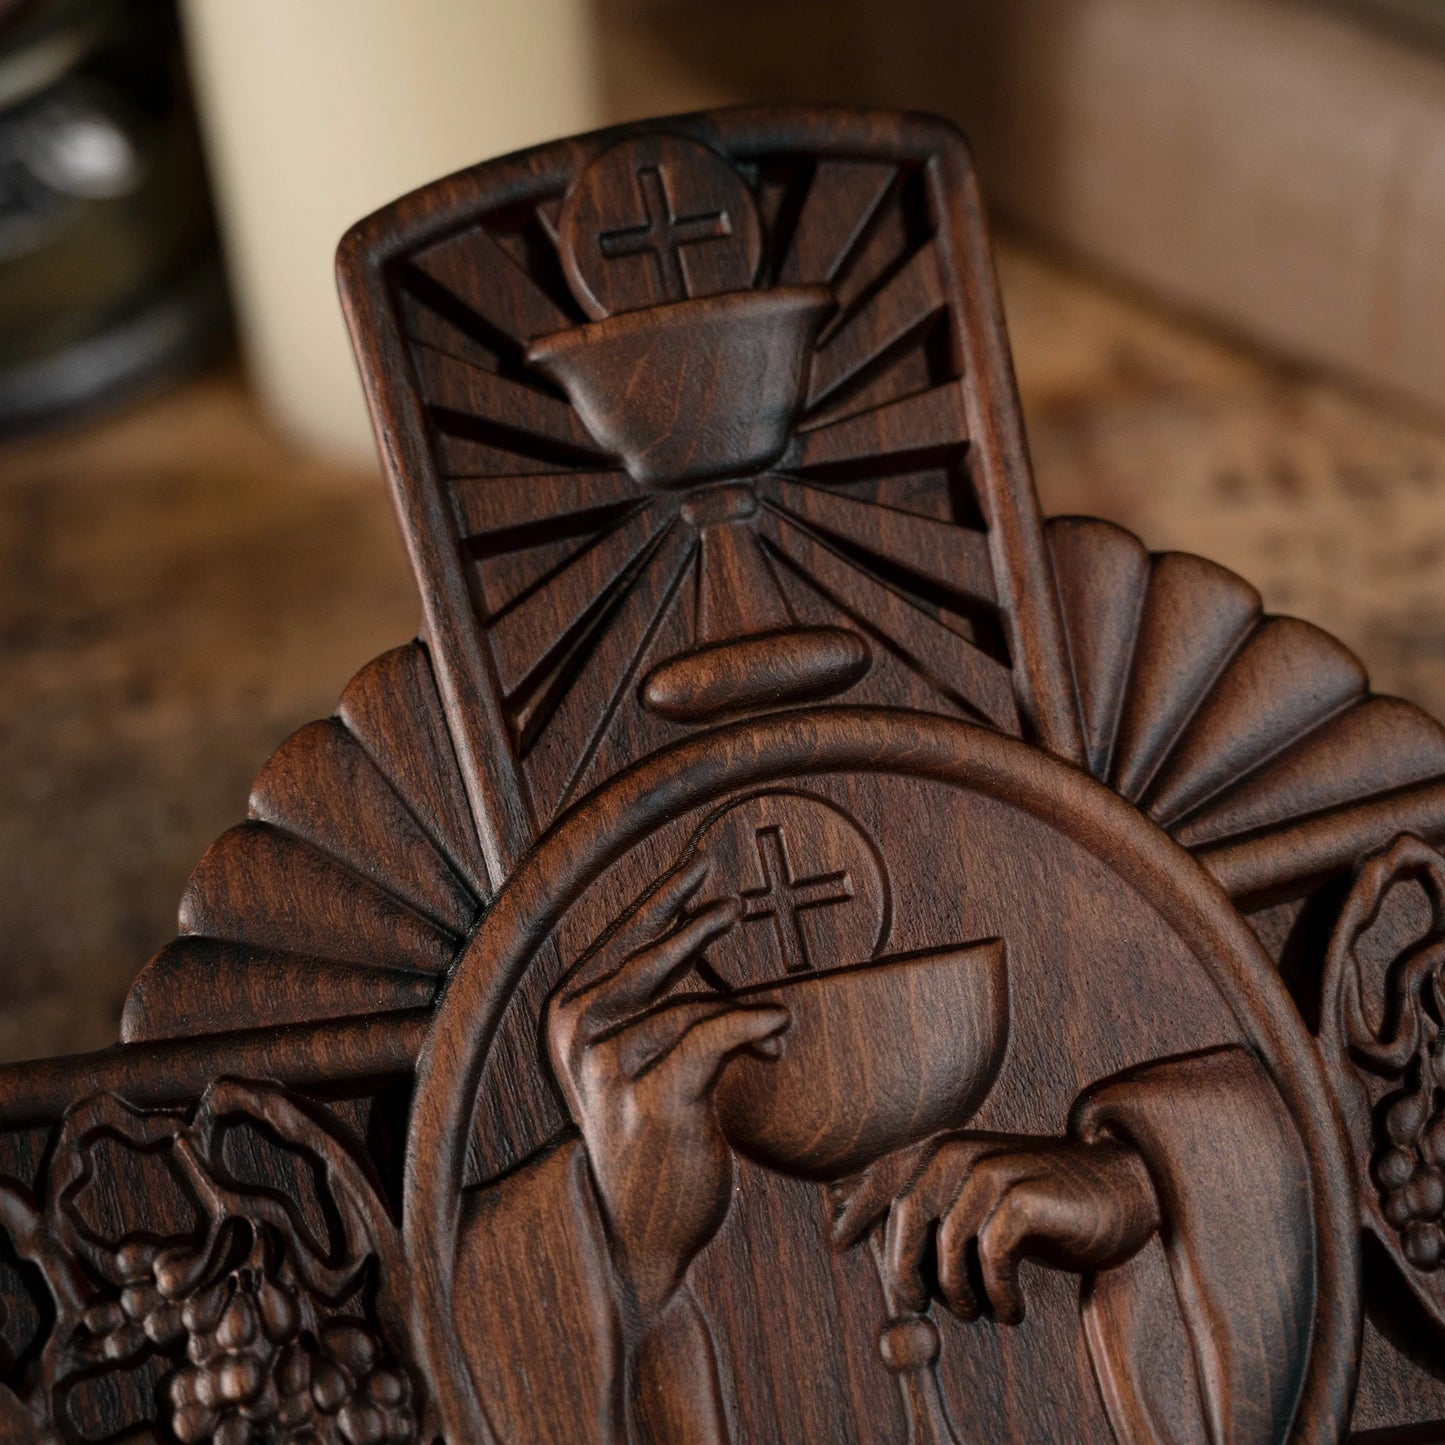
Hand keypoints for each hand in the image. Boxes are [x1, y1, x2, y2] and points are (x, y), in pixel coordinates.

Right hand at [547, 856, 789, 1316]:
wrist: (633, 1236)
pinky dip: (750, 1025)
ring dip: (739, 1013)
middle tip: (732, 903)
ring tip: (774, 1028)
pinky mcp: (652, 1098)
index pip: (618, 942)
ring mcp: (608, 1067)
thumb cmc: (642, 1139)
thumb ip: (652, 1001)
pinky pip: (711, 1036)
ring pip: (690, 1005)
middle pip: (648, 959)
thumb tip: (700, 926)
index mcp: (565, 1017)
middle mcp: (575, 1034)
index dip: (660, 901)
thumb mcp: (630, 1060)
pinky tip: (777, 1028)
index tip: (698, 866)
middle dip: (693, 924)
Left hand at [832, 1131, 1159, 1324]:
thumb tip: (866, 1254)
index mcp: (941, 1148)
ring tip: (981, 1312)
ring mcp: (991, 1170)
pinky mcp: (1023, 1197)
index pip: (881, 1178)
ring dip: (959, 1295)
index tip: (836, 1243)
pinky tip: (1011, 1311)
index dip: (853, 1211)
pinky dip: (996, 1296)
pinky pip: (989, 1258)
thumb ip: (930, 1218)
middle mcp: (959, 1151)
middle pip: (903, 1220)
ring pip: (944, 1246)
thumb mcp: (978, 1206)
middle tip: (925, 1307)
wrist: (1121, 1188)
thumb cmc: (1041, 1205)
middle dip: (906, 1274)